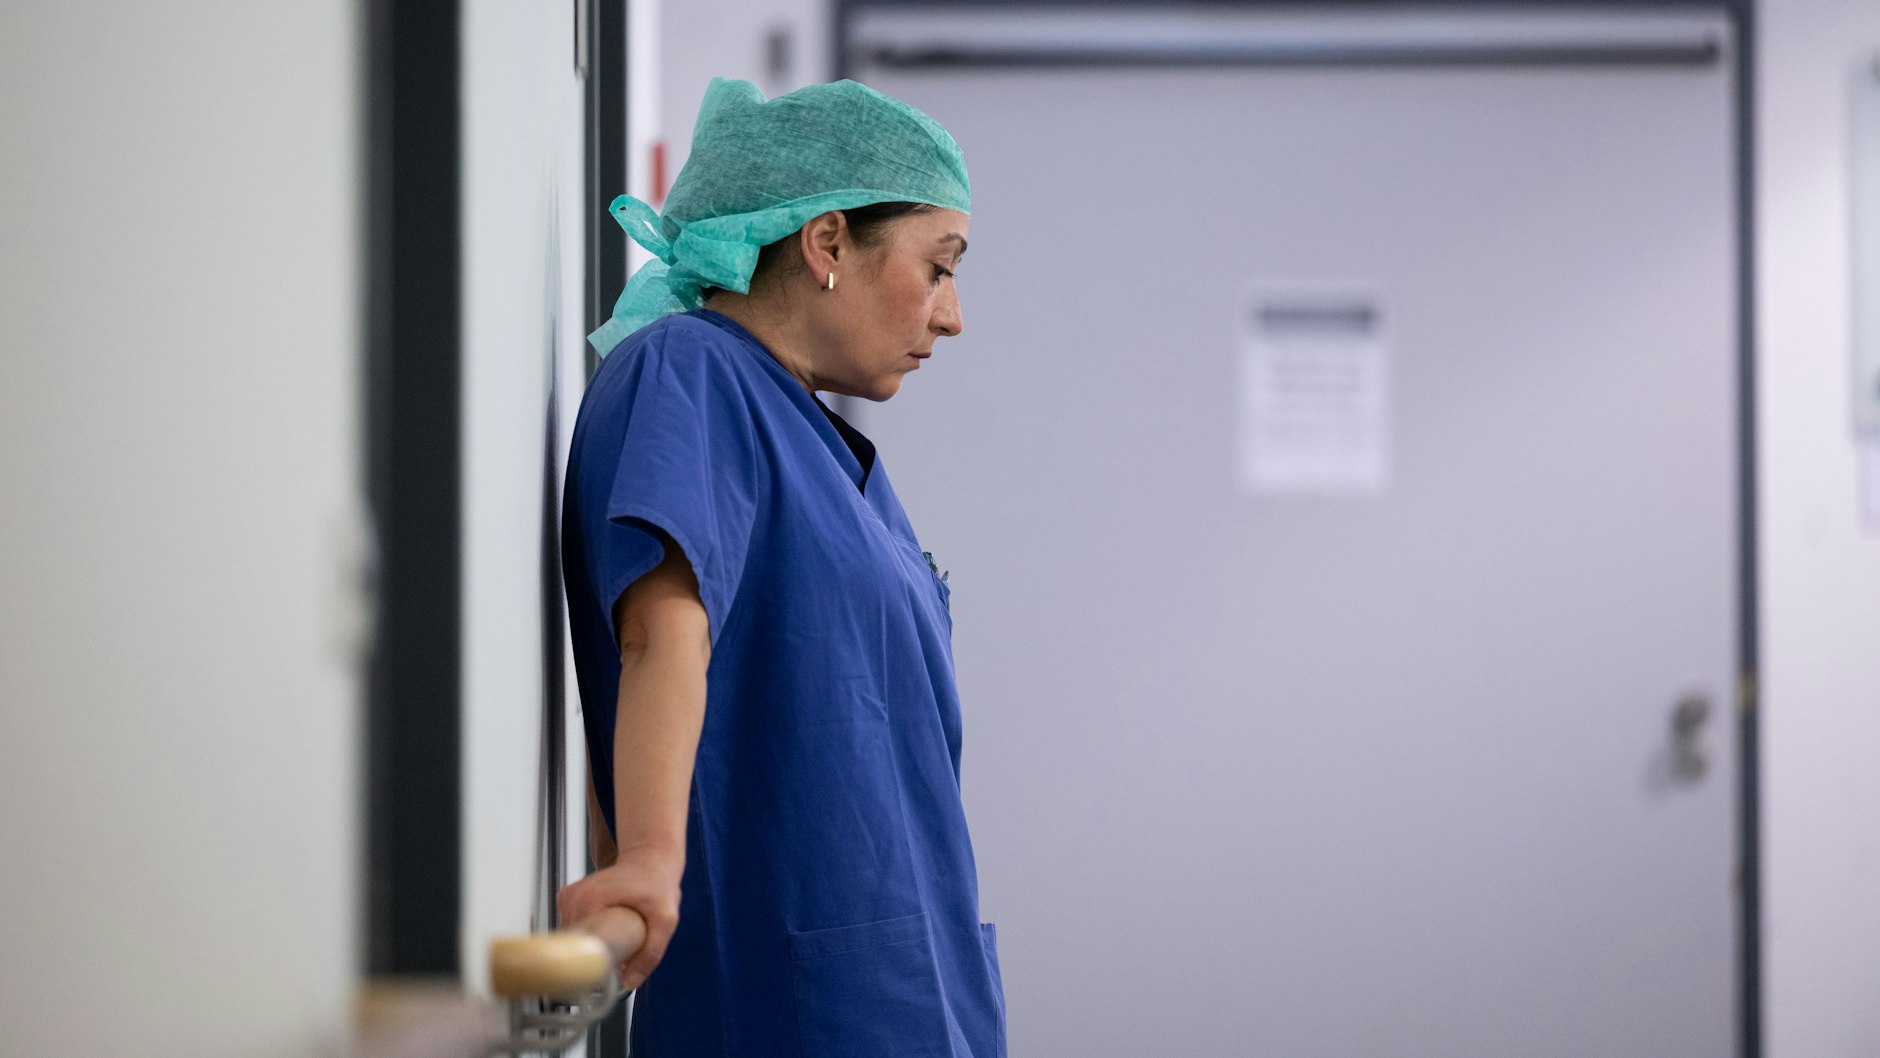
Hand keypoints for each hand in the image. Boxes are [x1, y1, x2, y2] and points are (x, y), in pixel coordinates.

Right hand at [555, 844, 682, 991]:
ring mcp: (569, 898)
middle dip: (591, 958)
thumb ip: (651, 953)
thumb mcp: (665, 920)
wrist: (651, 859)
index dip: (587, 967)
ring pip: (571, 938)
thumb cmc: (657, 884)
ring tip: (613, 942)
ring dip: (589, 946)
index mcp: (588, 901)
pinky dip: (587, 934)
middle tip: (617, 958)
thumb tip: (628, 983)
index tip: (603, 976)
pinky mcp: (570, 899)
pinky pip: (573, 928)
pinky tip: (604, 931)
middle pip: (572, 945)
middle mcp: (573, 898)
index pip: (575, 948)